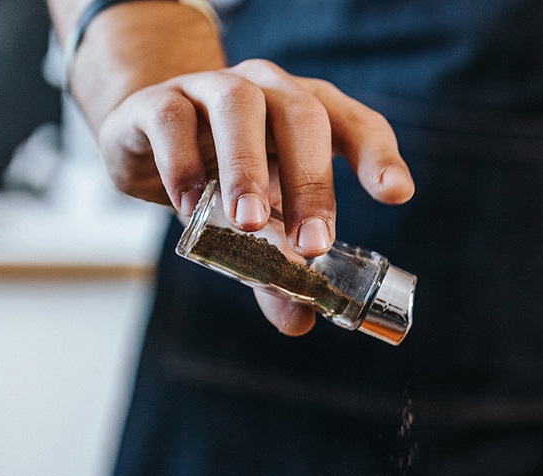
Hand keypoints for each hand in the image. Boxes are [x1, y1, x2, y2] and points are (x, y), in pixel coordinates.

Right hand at [95, 59, 414, 333]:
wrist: (145, 135)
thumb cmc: (222, 172)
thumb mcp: (258, 219)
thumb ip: (277, 267)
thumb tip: (299, 321)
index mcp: (307, 112)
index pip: (356, 123)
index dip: (379, 156)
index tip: (396, 195)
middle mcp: (267, 89)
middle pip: (302, 116)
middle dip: (311, 182)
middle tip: (311, 246)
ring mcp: (210, 87)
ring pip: (237, 105)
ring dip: (246, 166)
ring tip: (248, 224)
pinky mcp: (158, 102)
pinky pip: (172, 120)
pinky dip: (183, 163)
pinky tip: (189, 206)